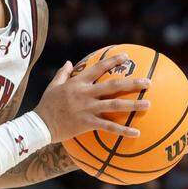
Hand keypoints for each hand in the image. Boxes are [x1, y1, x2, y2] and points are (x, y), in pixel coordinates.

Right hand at [33, 54, 151, 143]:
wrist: (39, 125)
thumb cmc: (46, 105)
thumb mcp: (52, 86)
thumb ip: (62, 74)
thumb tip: (68, 62)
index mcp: (77, 83)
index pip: (98, 68)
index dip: (113, 61)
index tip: (127, 56)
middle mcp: (84, 94)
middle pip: (113, 86)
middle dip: (132, 83)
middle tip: (148, 82)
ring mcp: (87, 108)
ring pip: (114, 105)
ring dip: (133, 105)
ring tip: (148, 104)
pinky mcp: (86, 123)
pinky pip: (108, 127)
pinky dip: (123, 130)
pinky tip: (136, 132)